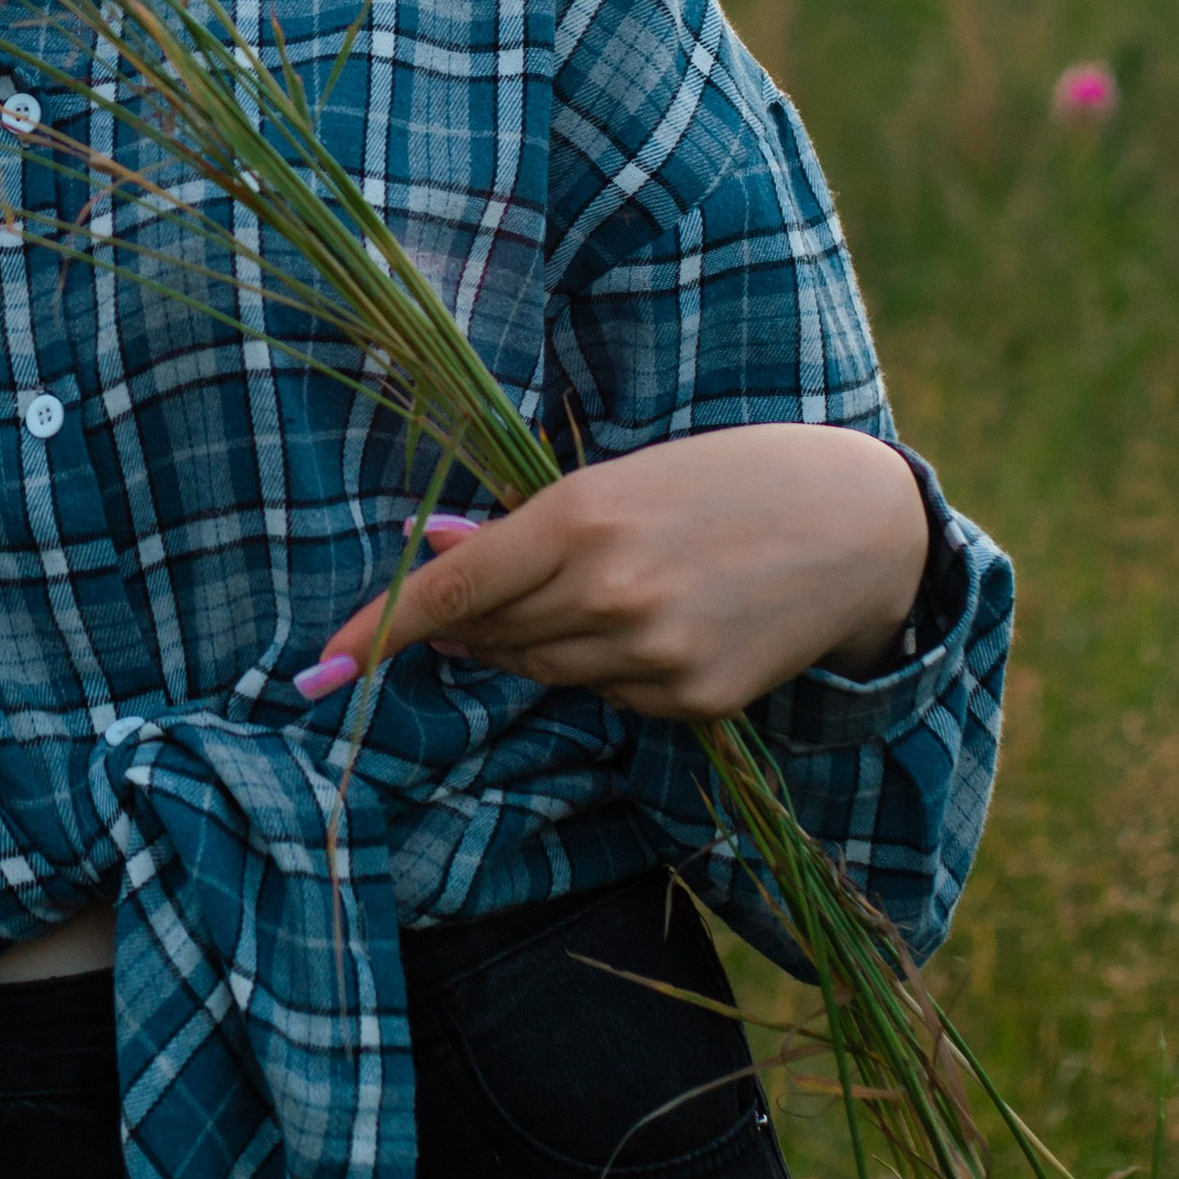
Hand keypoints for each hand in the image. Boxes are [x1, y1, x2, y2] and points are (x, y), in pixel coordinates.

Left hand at [300, 428, 930, 725]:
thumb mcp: (621, 475)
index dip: (382, 628)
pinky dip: (602, 666)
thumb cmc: (727, 478)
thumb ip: (529, 524)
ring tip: (590, 589)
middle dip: (470, 623)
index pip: (453, 590)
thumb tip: (438, 548)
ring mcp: (652, 659)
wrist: (854, 527)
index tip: (324, 664)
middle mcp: (608, 596)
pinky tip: (651, 621)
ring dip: (534, 640)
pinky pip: (606, 695)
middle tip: (483, 590)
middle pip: (491, 636)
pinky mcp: (690, 703)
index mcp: (582, 518)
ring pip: (542, 671)